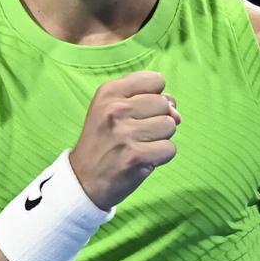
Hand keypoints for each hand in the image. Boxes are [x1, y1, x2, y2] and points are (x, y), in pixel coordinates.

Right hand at [68, 70, 180, 210]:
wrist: (83, 180)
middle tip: (135, 133)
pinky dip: (160, 157)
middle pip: (165, 104)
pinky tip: (142, 159)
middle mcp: (116, 109)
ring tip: (139, 145)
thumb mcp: (112, 109)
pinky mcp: (136, 157)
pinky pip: (170, 149)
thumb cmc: (104, 141)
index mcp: (108, 92)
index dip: (154, 96)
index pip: (156, 80)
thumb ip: (148, 100)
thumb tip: (176, 113)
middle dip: (157, 119)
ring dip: (160, 138)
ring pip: (170, 125)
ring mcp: (126, 133)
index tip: (138, 111)